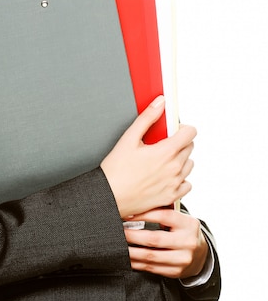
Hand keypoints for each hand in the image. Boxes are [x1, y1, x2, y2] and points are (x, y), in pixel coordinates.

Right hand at [100, 96, 195, 216]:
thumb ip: (147, 117)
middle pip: (190, 147)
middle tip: (162, 143)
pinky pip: (186, 184)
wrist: (110, 197)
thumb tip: (160, 103)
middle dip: (179, 142)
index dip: (182, 127)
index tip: (174, 129)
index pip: (190, 133)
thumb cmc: (116, 170)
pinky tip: (165, 175)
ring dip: (180, 159)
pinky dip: (180, 178)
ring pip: (189, 165)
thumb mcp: (129, 137)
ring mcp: (174, 184)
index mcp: (166, 152)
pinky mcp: (171, 197)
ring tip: (162, 160)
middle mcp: (174, 168)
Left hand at [124, 208, 208, 278]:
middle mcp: (187, 241)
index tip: (127, 214)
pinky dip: (137, 263)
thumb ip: (164, 211)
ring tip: (120, 245)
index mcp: (188, 224)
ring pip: (151, 256)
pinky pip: (152, 268)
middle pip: (154, 239)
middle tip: (119, 230)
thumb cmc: (184, 231)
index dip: (143, 215)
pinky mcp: (176, 271)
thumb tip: (137, 204)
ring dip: (132, 251)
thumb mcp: (181, 219)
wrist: (201, 254)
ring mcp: (182, 259)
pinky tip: (128, 258)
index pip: (163, 216)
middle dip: (133, 235)